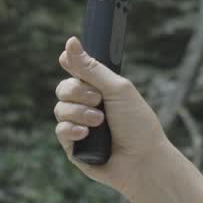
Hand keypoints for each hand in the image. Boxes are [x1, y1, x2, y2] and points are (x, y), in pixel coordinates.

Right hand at [54, 36, 172, 196]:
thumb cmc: (138, 124)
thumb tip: (70, 42)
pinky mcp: (73, 147)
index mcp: (101, 90)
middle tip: (99, 100)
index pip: (76, 71)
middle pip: (63, 88)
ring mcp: (79, 126)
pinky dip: (72, 129)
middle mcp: (88, 106)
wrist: (143, 160)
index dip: (70, 64)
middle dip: (78, 92)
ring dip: (79, 112)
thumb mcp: (117, 89)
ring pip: (59, 109)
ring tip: (99, 121)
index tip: (67, 59)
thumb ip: (91, 68)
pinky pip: (60, 130)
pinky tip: (86, 134)